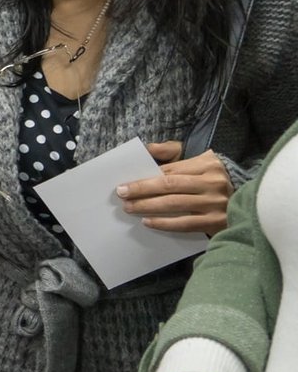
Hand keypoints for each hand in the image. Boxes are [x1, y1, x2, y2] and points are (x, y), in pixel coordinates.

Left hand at [114, 141, 232, 234]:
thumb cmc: (212, 179)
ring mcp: (215, 203)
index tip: (125, 183)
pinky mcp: (216, 222)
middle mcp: (212, 183)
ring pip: (175, 204)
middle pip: (170, 186)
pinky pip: (184, 223)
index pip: (171, 171)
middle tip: (122, 195)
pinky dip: (164, 223)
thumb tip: (146, 148)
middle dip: (142, 190)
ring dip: (148, 207)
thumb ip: (171, 151)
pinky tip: (148, 222)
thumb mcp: (198, 159)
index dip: (146, 178)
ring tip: (130, 208)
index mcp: (207, 164)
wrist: (249, 201)